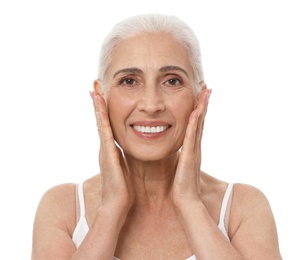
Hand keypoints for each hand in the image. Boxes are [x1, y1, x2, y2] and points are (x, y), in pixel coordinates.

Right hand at [90, 91, 133, 213]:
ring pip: (100, 124)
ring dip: (98, 107)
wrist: (117, 205)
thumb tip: (125, 152)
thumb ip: (122, 159)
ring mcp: (104, 151)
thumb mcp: (123, 169)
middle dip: (98, 104)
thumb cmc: (122, 189)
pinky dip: (102, 120)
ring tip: (95, 90)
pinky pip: (105, 133)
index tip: (102, 96)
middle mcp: (104, 148)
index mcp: (109, 151)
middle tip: (95, 86)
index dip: (103, 111)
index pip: (106, 126)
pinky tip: (100, 108)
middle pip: (100, 121)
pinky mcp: (108, 155)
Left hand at [171, 86, 210, 208]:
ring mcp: (194, 150)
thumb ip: (183, 156)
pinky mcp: (189, 156)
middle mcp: (196, 146)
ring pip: (199, 125)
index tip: (201, 96)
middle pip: (201, 120)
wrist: (185, 200)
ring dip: (202, 108)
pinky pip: (191, 136)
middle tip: (207, 88)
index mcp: (193, 147)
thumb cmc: (182, 185)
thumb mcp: (182, 165)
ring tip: (205, 93)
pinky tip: (195, 111)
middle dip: (204, 103)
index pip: (197, 124)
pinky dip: (194, 123)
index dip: (200, 109)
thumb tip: (179, 149)